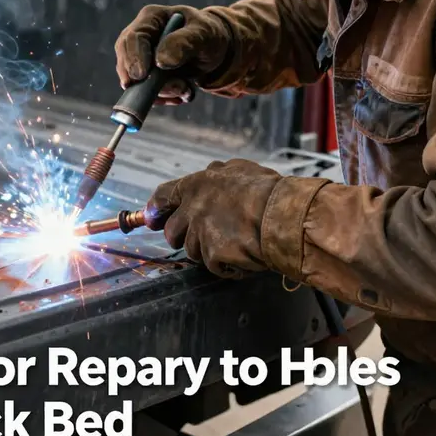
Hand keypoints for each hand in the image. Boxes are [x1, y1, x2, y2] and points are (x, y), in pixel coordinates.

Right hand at [114, 5, 231, 104]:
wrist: (213, 49)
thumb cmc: (207, 35)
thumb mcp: (202, 34)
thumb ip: (183, 43)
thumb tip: (161, 61)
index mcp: (151, 18)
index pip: (132, 38)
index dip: (133, 58)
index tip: (140, 76)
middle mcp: (140, 37)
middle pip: (127, 62)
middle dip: (148, 82)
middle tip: (177, 88)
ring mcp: (139, 57)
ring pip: (137, 82)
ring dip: (163, 92)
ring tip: (186, 88)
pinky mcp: (144, 75)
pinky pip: (145, 92)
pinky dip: (164, 98)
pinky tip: (182, 93)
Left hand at [145, 159, 282, 277]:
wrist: (283, 215)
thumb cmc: (267, 191)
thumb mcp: (240, 169)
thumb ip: (219, 173)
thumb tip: (211, 171)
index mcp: (196, 185)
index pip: (164, 196)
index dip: (156, 209)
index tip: (152, 217)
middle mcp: (192, 209)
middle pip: (172, 231)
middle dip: (183, 237)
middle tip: (203, 238)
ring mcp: (200, 233)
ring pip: (193, 251)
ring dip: (209, 251)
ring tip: (234, 243)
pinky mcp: (212, 254)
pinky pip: (213, 265)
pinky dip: (227, 265)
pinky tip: (243, 255)